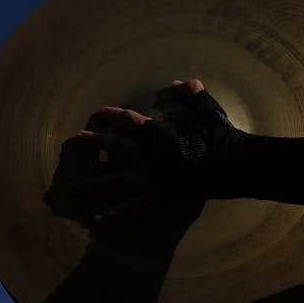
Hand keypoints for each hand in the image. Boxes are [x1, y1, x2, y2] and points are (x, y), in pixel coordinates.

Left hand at [68, 78, 231, 223]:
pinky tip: (96, 220)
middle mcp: (146, 154)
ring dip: (91, 184)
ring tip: (70, 187)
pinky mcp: (157, 196)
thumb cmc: (221, 137)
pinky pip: (131, 208)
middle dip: (93, 143)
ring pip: (113, 181)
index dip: (112, 115)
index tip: (99, 113)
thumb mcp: (208, 111)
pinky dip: (114, 215)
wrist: (233, 165)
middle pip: (112, 147)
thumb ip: (193, 96)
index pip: (127, 120)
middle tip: (76, 141)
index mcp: (156, 132)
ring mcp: (149, 177)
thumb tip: (184, 83)